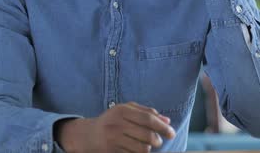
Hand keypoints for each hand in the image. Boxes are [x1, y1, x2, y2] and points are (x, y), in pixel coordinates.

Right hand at [55, 102, 174, 152]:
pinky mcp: (111, 151)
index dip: (163, 127)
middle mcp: (117, 124)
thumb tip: (167, 121)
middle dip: (157, 140)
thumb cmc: (112, 120)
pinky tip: (136, 150)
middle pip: (147, 135)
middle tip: (158, 142)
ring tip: (146, 146)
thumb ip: (147, 112)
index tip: (172, 133)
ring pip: (142, 149)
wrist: (87, 135)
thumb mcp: (127, 110)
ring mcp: (113, 139)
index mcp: (122, 110)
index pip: (149, 119)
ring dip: (148, 149)